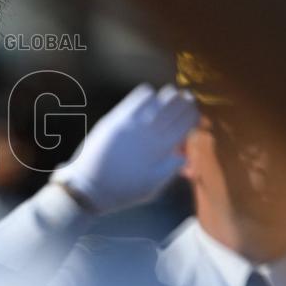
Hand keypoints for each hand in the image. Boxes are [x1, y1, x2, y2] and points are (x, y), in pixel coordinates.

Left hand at [52, 83, 197, 213]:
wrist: (89, 188)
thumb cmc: (122, 190)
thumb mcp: (152, 188)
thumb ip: (170, 170)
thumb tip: (185, 156)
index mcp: (161, 152)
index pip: (185, 125)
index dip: (194, 116)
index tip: (196, 112)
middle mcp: (150, 135)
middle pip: (176, 109)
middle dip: (185, 102)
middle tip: (188, 99)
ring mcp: (133, 125)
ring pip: (161, 99)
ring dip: (169, 96)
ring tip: (171, 96)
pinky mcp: (116, 119)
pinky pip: (139, 97)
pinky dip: (148, 95)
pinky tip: (149, 98)